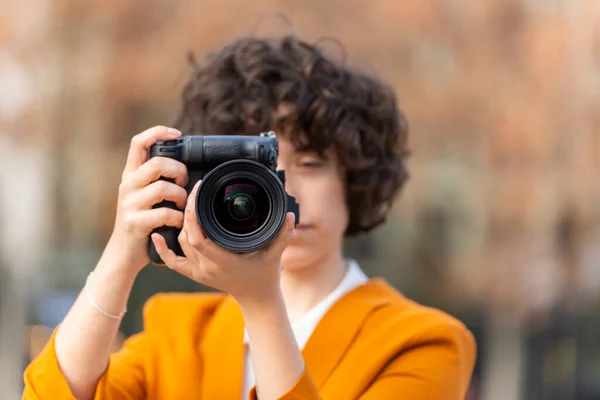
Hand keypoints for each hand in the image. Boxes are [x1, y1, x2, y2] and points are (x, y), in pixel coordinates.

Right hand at [104, 126, 188, 275]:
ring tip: (182, 206)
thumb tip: (185, 166)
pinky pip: (164, 214)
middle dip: (179, 171)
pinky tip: (178, 223)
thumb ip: (158, 180)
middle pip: (157, 163)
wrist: (123, 254)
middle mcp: (128, 186)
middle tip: (184, 183)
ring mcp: (129, 204)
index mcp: (131, 176)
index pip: (138, 142)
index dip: (158, 132)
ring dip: (180, 197)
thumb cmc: (143, 223)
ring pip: (162, 188)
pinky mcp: (135, 222)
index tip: (177, 134)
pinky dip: (177, 218)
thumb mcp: (145, 197)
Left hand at [151, 180, 295, 303]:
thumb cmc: (266, 275)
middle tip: (193, 190)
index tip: (198, 192)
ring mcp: (199, 272)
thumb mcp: (276, 254)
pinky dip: (163, 249)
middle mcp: (207, 268)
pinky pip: (172, 262)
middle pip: (186, 236)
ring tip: (187, 203)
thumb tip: (290, 215)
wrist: (257, 298)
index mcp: (223, 261)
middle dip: (187, 211)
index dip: (193, 213)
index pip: (198, 236)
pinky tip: (156, 235)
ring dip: (180, 224)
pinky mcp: (194, 274)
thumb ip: (283, 235)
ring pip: (180, 244)